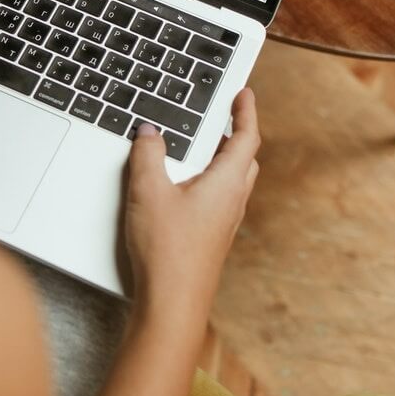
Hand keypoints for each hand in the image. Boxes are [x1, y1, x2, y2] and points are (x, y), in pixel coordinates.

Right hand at [123, 88, 260, 310]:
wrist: (172, 302)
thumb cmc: (167, 250)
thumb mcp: (148, 191)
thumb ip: (148, 155)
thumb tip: (148, 132)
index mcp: (226, 183)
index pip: (246, 137)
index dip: (246, 112)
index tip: (244, 93)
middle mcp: (232, 201)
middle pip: (244, 158)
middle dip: (235, 134)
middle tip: (224, 115)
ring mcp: (224, 222)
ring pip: (232, 179)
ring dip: (222, 157)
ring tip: (201, 144)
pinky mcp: (211, 236)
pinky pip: (218, 197)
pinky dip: (209, 179)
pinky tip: (183, 184)